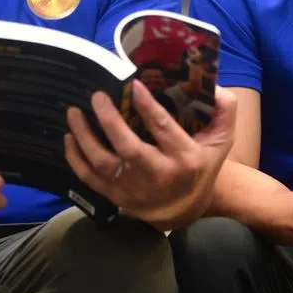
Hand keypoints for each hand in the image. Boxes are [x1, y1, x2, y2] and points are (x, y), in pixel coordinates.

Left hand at [63, 80, 236, 227]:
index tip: (134, 85)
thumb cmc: (200, 165)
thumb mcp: (221, 140)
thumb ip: (224, 111)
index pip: (165, 130)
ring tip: (74, 112)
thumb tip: (215, 87)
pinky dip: (75, 159)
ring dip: (85, 137)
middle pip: (129, 149)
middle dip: (110, 121)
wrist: (184, 207)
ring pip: (104, 164)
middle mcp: (159, 175)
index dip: (148, 107)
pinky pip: (89, 179)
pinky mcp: (116, 196)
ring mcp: (134, 188)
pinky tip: (69, 137)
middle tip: (97, 96)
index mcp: (185, 158)